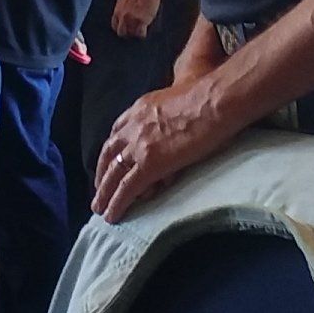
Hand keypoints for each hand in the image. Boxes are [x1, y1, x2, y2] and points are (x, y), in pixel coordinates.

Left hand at [91, 77, 226, 223]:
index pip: (118, 131)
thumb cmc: (208, 96)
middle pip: (109, 154)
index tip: (109, 162)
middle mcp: (134, 126)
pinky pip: (127, 188)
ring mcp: (139, 145)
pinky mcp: (149, 164)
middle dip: (102, 174)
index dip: (112, 150)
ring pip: (113, 174)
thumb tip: (174, 122)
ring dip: (104, 193)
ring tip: (99, 209)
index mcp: (140, 108)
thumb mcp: (176, 96)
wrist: (214, 101)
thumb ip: (168, 112)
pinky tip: (112, 216)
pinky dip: (117, 203)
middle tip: (99, 191)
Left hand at [111, 0, 160, 38]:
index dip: (121, 28)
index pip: (115, 26)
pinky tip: (145, 29)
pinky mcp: (141, 21)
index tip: (125, 29)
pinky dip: (143, 33)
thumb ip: (121, 9)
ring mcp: (132, 19)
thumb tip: (121, 16)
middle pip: (121, 32)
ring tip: (140, 30)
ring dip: (136, 33)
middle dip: (127, 33)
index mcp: (117, 10)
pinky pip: (141, 34)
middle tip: (133, 31)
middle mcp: (123, 16)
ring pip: (132, 34)